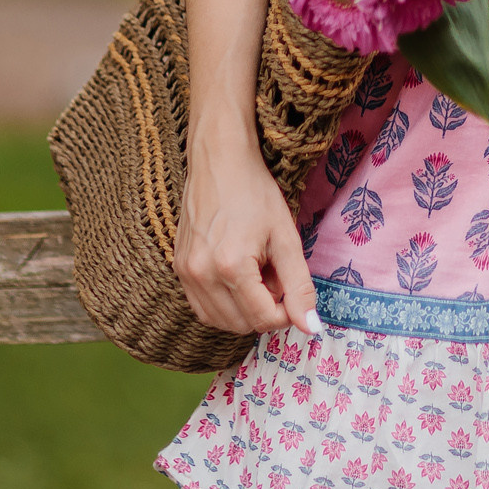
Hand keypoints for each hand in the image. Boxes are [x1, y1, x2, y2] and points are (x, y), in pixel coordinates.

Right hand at [175, 138, 323, 339]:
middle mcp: (201, 274)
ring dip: (244, 310)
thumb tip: (310, 327)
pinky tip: (236, 278)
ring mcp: (185, 273)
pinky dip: (223, 305)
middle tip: (274, 276)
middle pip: (241, 324)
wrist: (220, 161)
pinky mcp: (178, 268)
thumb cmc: (256, 193)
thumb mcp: (286, 237)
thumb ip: (299, 285)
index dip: (286, 312)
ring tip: (256, 274)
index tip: (292, 289)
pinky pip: (202, 307)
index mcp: (231, 267)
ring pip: (220, 321)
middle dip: (265, 310)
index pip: (263, 319)